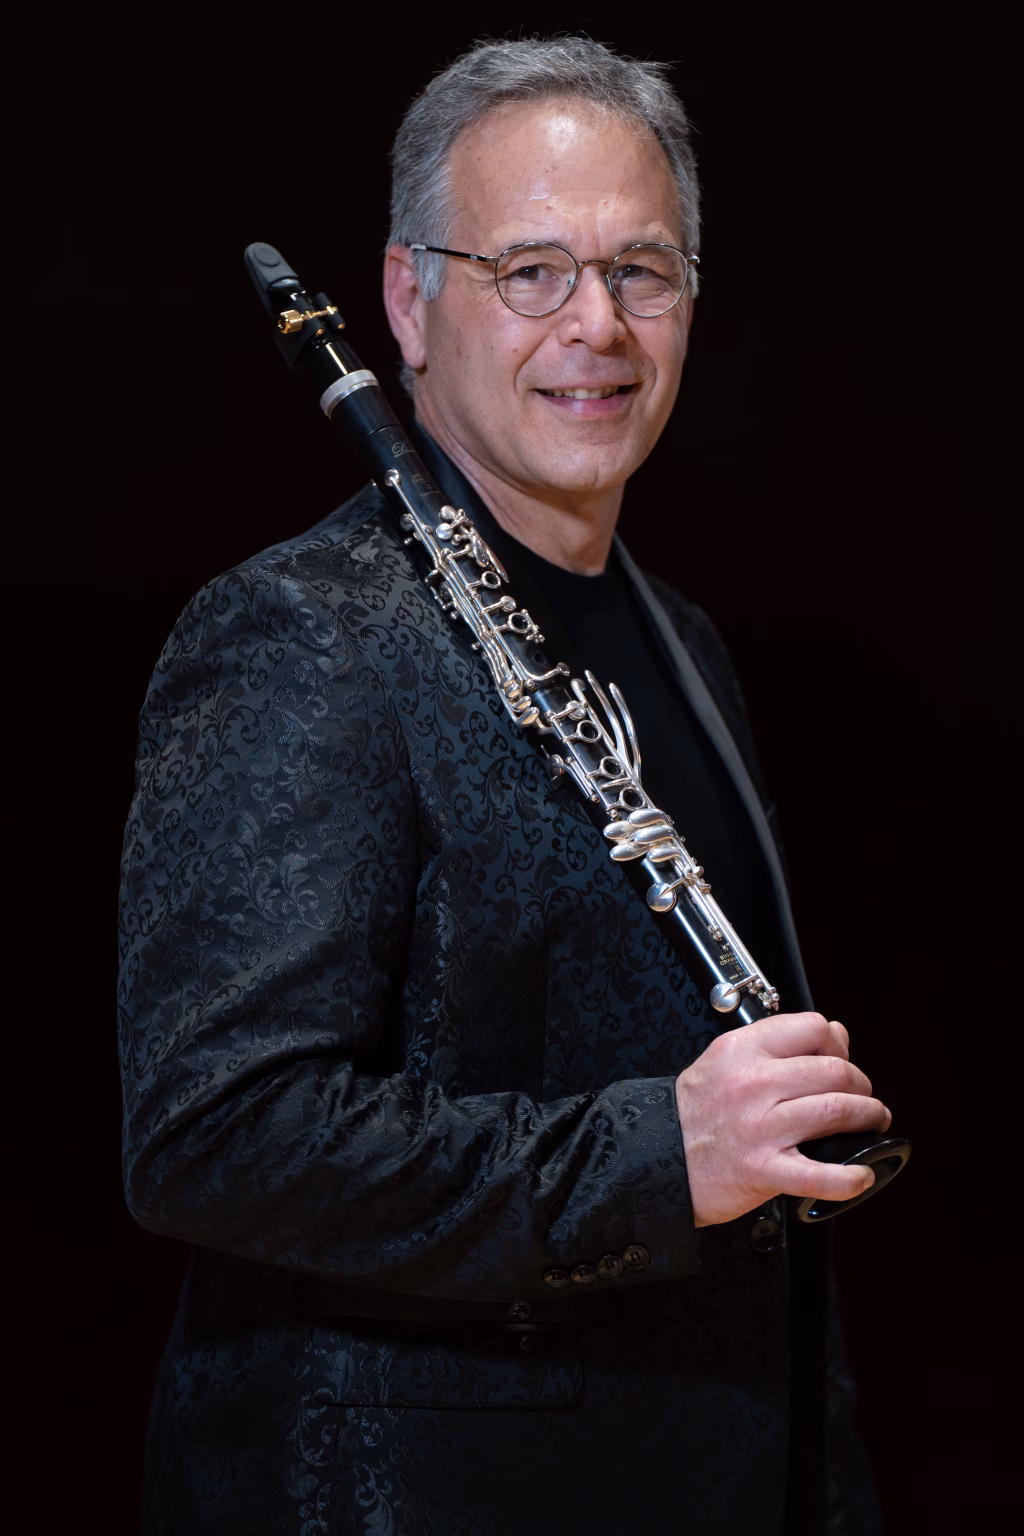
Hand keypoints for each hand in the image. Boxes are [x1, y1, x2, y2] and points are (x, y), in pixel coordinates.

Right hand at [674, 1012, 890, 1226]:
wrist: (654, 1159)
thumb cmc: (692, 1113)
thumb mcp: (725, 1061)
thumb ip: (778, 1044)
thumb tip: (835, 1034)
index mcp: (742, 1050)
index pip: (812, 1028)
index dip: (837, 1045)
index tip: (839, 1060)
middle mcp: (753, 1084)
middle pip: (834, 1071)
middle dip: (861, 1084)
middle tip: (863, 1097)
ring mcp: (760, 1128)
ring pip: (837, 1111)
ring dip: (868, 1117)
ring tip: (871, 1122)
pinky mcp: (763, 1170)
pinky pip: (820, 1175)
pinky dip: (850, 1178)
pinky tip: (861, 1175)